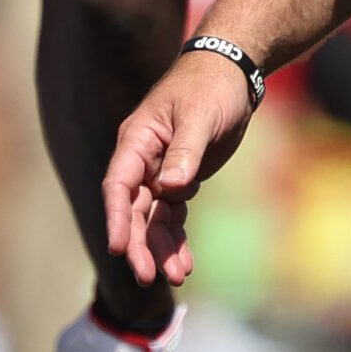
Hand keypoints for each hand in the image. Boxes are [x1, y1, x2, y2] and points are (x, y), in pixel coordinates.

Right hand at [103, 49, 256, 286]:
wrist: (234, 74)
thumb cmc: (212, 87)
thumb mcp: (201, 116)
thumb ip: (185, 152)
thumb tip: (170, 188)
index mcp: (137, 140)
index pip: (118, 185)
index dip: (117, 217)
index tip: (118, 247)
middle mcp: (143, 161)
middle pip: (133, 210)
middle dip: (138, 244)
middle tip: (148, 277)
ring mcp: (160, 173)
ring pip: (153, 219)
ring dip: (161, 248)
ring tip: (178, 276)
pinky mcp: (180, 180)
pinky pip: (171, 216)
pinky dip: (176, 239)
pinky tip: (185, 264)